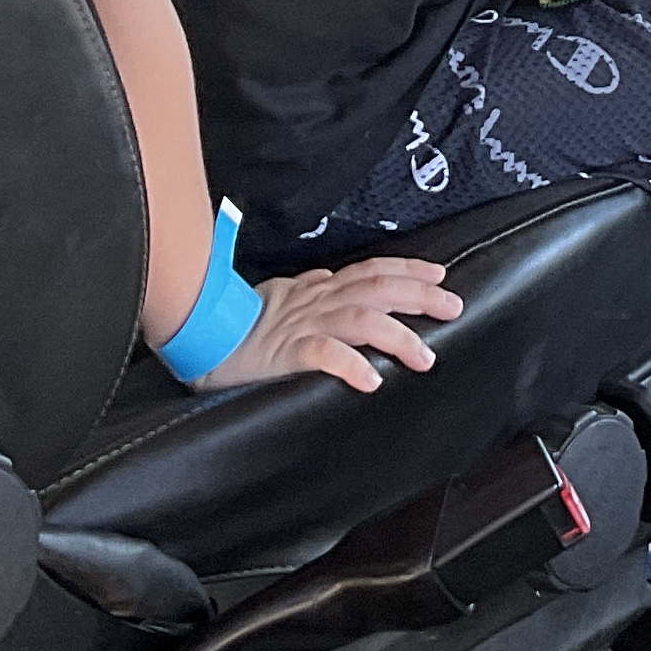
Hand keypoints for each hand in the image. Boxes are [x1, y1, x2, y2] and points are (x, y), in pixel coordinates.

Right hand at [198, 256, 462, 392]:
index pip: (371, 271)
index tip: (440, 274)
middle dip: (419, 295)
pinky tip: (371, 381)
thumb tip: (338, 282)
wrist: (197, 335)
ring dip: (397, 337)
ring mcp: (302, 326)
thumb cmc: (237, 321)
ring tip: (425, 356)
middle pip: (378, 289)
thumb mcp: (281, 297)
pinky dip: (350, 366)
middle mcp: (316, 301)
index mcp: (317, 288)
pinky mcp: (284, 354)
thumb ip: (312, 291)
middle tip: (453, 305)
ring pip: (360, 320)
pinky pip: (322, 356)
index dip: (407, 269)